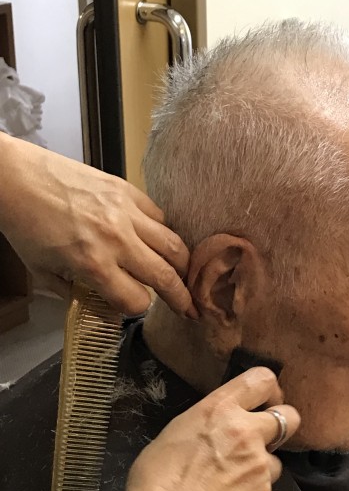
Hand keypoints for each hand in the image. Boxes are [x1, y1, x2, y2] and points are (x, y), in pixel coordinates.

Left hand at [0, 134, 196, 316]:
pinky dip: (164, 232)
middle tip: (190, 308)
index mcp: (93, 264)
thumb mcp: (43, 272)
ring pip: (173, 245)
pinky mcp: (127, 190)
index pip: (137, 300)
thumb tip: (105, 313)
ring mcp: (126, 212)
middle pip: (165, 276)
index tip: (133, 306)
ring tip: (184, 274)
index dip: (137, 309)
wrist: (16, 177)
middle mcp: (116, 240)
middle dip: (181, 297)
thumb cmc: (25, 226)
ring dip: (182, 265)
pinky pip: (160, 217)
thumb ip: (77, 295)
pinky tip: (158, 241)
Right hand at [126, 367, 300, 490]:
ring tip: (231, 482)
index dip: (269, 390)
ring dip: (259, 468)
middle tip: (262, 438)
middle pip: (289, 416)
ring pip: (275, 461)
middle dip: (281, 425)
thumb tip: (216, 429)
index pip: (262, 380)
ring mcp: (259, 465)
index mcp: (220, 409)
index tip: (263, 402)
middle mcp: (246, 432)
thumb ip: (207, 423)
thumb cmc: (158, 479)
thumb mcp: (177, 432)